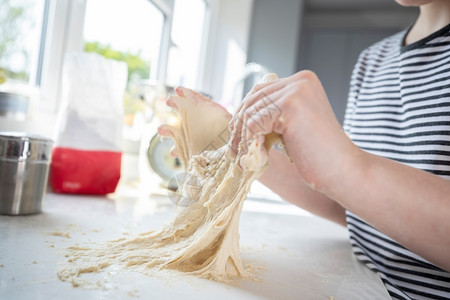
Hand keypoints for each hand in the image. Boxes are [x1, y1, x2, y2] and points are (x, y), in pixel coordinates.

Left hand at [229, 70, 358, 191]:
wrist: (343, 171)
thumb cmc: (318, 154)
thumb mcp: (293, 125)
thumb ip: (273, 113)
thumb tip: (237, 116)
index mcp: (303, 80)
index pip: (261, 91)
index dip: (245, 113)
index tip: (237, 134)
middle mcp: (300, 80)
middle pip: (253, 99)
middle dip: (240, 125)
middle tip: (235, 148)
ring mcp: (295, 90)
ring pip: (250, 113)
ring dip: (243, 137)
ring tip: (247, 157)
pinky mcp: (289, 106)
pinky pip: (254, 124)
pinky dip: (250, 143)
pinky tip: (260, 157)